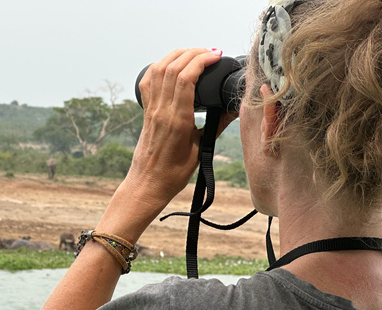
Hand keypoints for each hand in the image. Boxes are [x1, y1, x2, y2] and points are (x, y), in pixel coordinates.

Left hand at [124, 48, 237, 209]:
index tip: (216, 56)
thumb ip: (217, 126)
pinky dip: (159, 67)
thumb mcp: (201, 151)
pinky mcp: (146, 112)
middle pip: (171, 68)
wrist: (147, 185)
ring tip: (194, 53)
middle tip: (210, 53)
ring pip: (157, 70)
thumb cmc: (173, 174)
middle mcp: (161, 111)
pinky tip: (171, 65)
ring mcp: (151, 110)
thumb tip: (235, 109)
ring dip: (175, 55)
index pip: (185, 78)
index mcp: (177, 120)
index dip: (200, 60)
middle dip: (192, 53)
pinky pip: (148, 82)